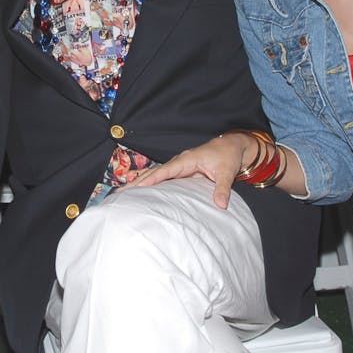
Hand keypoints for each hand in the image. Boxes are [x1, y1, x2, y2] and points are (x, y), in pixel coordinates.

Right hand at [126, 133, 256, 208]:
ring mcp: (179, 167)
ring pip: (156, 175)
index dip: (150, 179)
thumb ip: (222, 189)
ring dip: (141, 183)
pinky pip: (163, 178)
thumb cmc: (228, 156)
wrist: (233, 147)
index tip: (136, 187)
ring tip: (124, 194)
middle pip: (154, 172)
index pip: (165, 171)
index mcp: (186, 160)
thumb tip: (220, 205)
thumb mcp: (227, 172)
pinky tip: (142, 193)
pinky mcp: (182, 172)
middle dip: (137, 182)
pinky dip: (151, 184)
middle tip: (120, 192)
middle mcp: (179, 162)